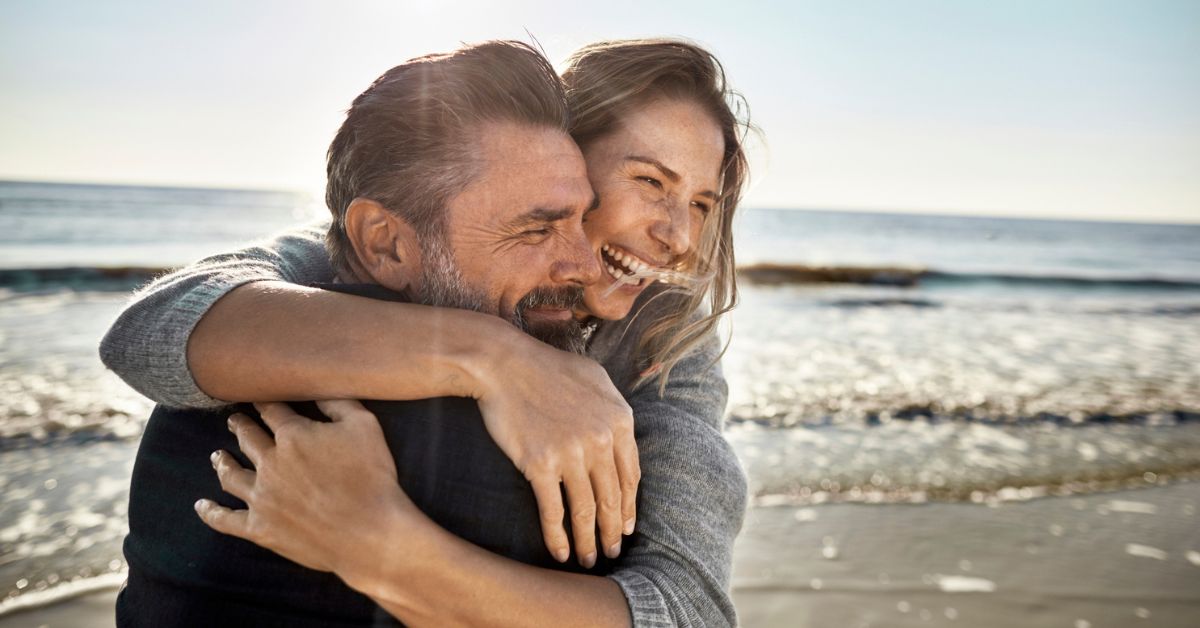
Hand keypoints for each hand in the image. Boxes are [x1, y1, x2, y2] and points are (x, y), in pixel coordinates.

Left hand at [195, 400, 411, 574]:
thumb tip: (319, 386)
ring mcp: (261, 497)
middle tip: (234, 420)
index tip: (257, 396)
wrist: (368, 532)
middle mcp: (270, 463)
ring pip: (231, 475)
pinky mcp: (260, 528)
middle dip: (240, 426)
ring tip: (217, 455)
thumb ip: (339, 403)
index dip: (264, 402)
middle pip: (247, 438)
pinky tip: (201, 505)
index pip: (272, 411)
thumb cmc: (372, 477)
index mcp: (293, 435)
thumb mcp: (365, 427)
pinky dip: (211, 512)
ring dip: (222, 462)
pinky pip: (226, 519)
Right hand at [470, 336, 639, 568]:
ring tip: (590, 559)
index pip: (631, 475)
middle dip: (613, 531)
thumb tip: (623, 435)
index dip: (629, 506)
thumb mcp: (595, 379)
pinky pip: (553, 510)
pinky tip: (561, 553)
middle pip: (611, 498)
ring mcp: (571, 454)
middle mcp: (600, 440)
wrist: (503, 364)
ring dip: (589, 541)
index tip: (626, 525)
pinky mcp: (540, 465)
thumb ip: (614, 409)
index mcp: (620, 420)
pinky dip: (558, 537)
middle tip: (613, 552)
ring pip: (585, 510)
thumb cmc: (546, 368)